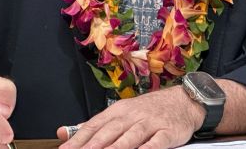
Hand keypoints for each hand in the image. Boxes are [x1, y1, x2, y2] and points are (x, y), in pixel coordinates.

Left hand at [57, 86, 203, 148]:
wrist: (183, 101)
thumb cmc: (148, 111)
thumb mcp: (120, 113)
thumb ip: (93, 126)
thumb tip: (62, 133)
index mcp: (117, 111)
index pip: (93, 126)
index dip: (78, 140)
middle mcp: (132, 116)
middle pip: (109, 132)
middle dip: (92, 146)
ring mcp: (149, 123)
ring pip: (130, 137)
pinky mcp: (167, 132)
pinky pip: (155, 143)